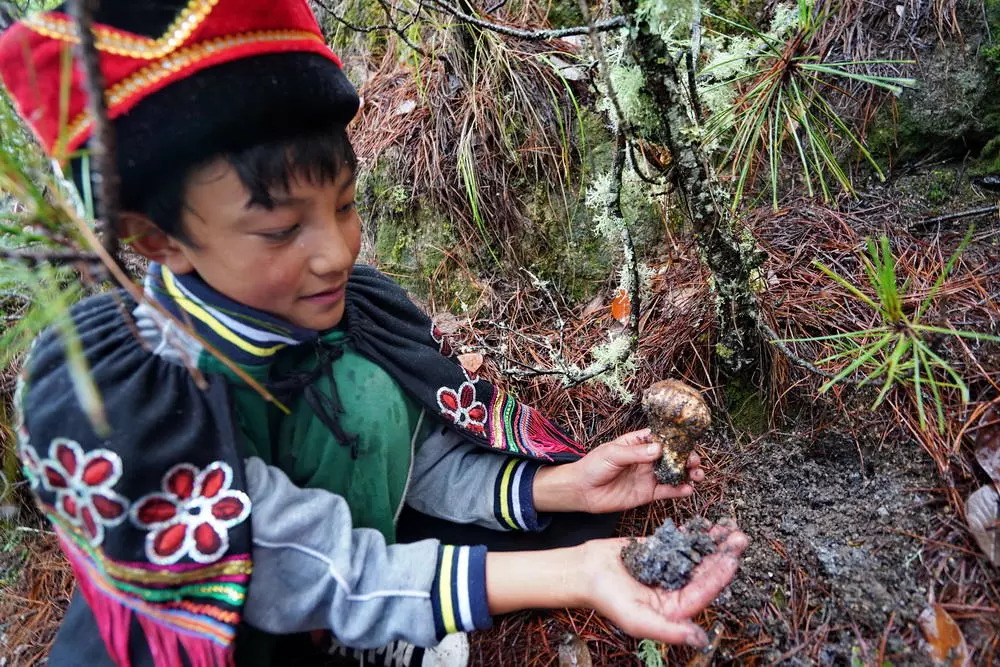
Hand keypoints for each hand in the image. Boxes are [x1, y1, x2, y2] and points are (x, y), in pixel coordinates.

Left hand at [533, 429, 703, 513]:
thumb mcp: (612, 454)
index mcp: (638, 443)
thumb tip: (659, 450)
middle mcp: (647, 458)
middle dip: (687, 457)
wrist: (582, 491)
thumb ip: (635, 453)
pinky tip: (688, 489)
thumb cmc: (593, 466)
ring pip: (674, 473)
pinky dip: (679, 490)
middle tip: (694, 461)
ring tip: (698, 475)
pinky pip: (667, 491)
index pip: (661, 437)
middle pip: (673, 456)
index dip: (677, 439)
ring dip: (688, 473)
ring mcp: (648, 476)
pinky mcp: (648, 493)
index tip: (689, 440)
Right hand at [580, 519, 748, 645]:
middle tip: (740, 539)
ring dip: (716, 542)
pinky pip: (683, 541)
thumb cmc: (606, 599)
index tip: (731, 561)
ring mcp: (670, 568)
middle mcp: (677, 589)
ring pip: (699, 554)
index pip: (703, 592)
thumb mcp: (637, 620)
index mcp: (675, 609)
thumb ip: (668, 630)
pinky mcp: (662, 550)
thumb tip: (699, 640)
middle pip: (706, 571)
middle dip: (724, 555)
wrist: (584, 571)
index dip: (718, 577)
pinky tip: (710, 523)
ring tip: (732, 528)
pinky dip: (696, 532)